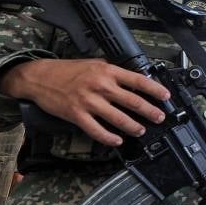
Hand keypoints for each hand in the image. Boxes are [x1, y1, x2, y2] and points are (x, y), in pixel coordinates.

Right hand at [0, 58, 169, 146]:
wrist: (39, 77)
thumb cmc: (67, 70)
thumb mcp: (94, 64)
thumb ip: (113, 72)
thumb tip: (133, 81)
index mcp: (107, 71)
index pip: (137, 80)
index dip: (155, 89)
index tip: (166, 96)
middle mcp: (100, 86)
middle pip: (132, 101)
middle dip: (150, 111)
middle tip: (159, 118)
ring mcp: (89, 101)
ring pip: (118, 118)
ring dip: (133, 126)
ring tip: (141, 130)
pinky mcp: (77, 115)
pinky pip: (97, 130)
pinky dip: (109, 138)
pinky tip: (117, 141)